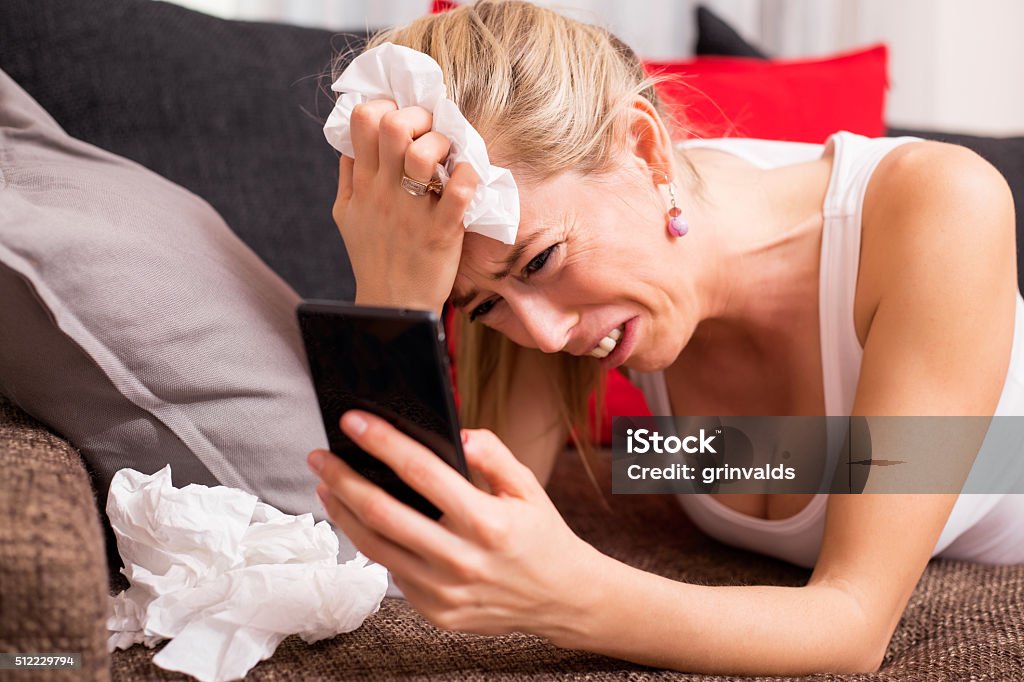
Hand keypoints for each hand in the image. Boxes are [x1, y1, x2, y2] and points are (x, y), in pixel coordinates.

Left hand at [306, 410, 608, 642]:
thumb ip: (494, 455)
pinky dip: (371, 543)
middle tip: (319, 456)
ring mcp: (445, 591)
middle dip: (343, 478)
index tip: (353, 421)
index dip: (382, 442)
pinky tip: (359, 521)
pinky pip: (393, 573)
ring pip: (376, 546)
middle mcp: (462, 558)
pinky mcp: (436, 612)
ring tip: (326, 486)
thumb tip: (458, 435)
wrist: (562, 599)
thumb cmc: (543, 536)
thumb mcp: (529, 488)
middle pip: (383, 511)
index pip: (420, 471)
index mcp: (487, 521)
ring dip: (343, 513)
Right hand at [333, 100, 479, 313]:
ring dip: (443, 145)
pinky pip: (459, 193)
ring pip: (424, 154)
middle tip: (431, 132)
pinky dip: (469, 177)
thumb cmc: (373, 258)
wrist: (394, 305)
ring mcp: (414, 211)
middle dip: (417, 117)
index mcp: (363, 183)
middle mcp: (385, 192)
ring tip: (449, 158)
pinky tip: (468, 178)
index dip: (386, 106)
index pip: (363, 119)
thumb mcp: (346, 216)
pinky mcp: (442, 231)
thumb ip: (348, 178)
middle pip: (393, 126)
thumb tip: (349, 144)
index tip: (401, 120)